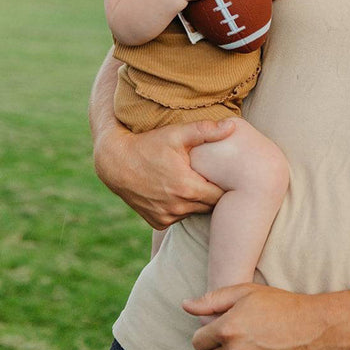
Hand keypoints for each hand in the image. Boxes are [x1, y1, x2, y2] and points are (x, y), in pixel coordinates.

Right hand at [93, 119, 234, 229]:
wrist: (116, 162)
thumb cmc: (149, 144)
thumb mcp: (176, 134)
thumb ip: (206, 131)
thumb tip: (233, 127)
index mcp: (187, 188)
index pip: (221, 194)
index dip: (226, 184)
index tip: (227, 173)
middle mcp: (177, 207)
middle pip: (210, 205)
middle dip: (214, 193)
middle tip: (216, 177)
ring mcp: (166, 217)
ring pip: (195, 212)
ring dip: (198, 201)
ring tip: (197, 182)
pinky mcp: (157, 222)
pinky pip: (179, 217)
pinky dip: (181, 207)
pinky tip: (179, 192)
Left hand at [184, 284, 334, 349]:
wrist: (314, 327)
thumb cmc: (279, 305)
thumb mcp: (245, 292)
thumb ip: (212, 299)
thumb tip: (186, 305)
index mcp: (227, 328)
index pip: (198, 342)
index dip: (207, 335)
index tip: (221, 329)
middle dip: (219, 348)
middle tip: (240, 335)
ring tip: (253, 344)